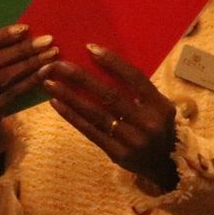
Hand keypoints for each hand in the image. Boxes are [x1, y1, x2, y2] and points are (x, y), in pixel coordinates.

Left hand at [40, 44, 178, 187]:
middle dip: (81, 77)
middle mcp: (147, 122)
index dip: (112, 62)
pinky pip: (90, 131)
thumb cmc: (158, 128)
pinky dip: (72, 116)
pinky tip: (56, 103)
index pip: (134, 78)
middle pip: (110, 95)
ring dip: (69, 96)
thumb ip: (139, 90)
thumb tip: (104, 63)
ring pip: (95, 113)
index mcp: (159, 105)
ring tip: (49, 82)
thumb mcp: (159, 107)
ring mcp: (131, 140)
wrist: (165, 166)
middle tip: (57, 64)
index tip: (89, 48)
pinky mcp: (117, 154)